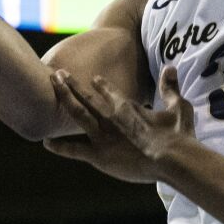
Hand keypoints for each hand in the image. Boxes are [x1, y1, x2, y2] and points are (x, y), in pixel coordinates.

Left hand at [43, 67, 194, 182]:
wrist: (171, 157)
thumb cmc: (177, 134)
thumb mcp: (178, 107)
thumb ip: (170, 88)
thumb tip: (170, 66)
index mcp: (128, 108)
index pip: (110, 93)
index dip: (101, 86)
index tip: (92, 78)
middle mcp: (110, 117)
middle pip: (87, 98)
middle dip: (71, 85)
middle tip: (58, 73)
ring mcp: (102, 135)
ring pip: (77, 114)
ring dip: (64, 99)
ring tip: (51, 86)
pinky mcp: (98, 155)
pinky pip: (74, 149)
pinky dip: (60, 146)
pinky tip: (45, 142)